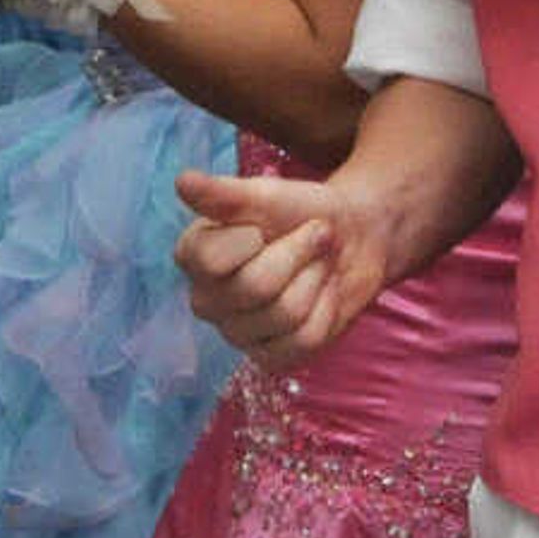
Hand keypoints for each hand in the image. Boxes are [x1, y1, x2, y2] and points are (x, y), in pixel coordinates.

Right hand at [174, 164, 407, 364]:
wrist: (356, 234)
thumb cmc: (304, 212)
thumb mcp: (266, 196)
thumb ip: (224, 194)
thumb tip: (182, 181)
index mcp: (194, 258)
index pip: (211, 261)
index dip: (254, 237)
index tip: (269, 224)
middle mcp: (207, 300)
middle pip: (255, 288)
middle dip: (299, 252)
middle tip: (313, 236)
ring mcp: (238, 333)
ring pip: (284, 315)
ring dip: (316, 278)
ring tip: (317, 264)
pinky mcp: (273, 356)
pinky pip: (303, 341)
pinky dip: (327, 310)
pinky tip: (324, 295)